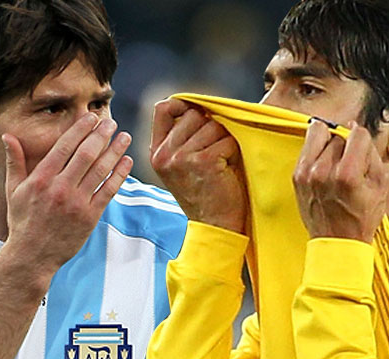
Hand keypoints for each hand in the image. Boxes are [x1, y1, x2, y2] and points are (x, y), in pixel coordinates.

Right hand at [1, 114, 132, 278]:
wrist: (32, 255)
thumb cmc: (22, 221)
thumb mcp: (13, 191)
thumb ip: (15, 162)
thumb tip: (9, 136)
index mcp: (41, 179)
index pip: (64, 147)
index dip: (80, 129)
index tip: (91, 117)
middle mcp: (60, 188)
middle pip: (86, 155)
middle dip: (101, 135)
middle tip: (111, 122)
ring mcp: (77, 203)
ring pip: (100, 170)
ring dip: (115, 151)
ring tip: (124, 137)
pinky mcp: (90, 216)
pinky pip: (108, 191)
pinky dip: (119, 175)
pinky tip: (127, 161)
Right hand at [150, 99, 246, 233]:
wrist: (214, 225)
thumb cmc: (204, 193)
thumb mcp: (180, 165)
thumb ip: (179, 138)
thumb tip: (195, 105)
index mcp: (156, 153)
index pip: (162, 108)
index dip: (183, 104)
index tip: (198, 114)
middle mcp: (165, 155)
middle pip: (193, 114)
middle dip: (210, 126)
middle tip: (215, 150)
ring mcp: (183, 158)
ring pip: (212, 126)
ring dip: (223, 140)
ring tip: (221, 162)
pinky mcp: (205, 162)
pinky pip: (226, 140)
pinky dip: (233, 152)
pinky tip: (227, 169)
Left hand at [293, 121, 387, 242]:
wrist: (337, 241)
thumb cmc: (359, 218)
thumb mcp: (380, 186)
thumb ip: (371, 154)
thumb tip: (358, 131)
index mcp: (347, 175)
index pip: (356, 134)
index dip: (362, 138)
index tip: (361, 146)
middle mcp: (322, 171)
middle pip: (337, 135)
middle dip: (345, 144)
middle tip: (349, 161)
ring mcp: (306, 173)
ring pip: (318, 135)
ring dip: (329, 145)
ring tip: (335, 162)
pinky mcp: (296, 176)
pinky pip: (306, 148)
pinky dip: (316, 152)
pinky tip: (324, 166)